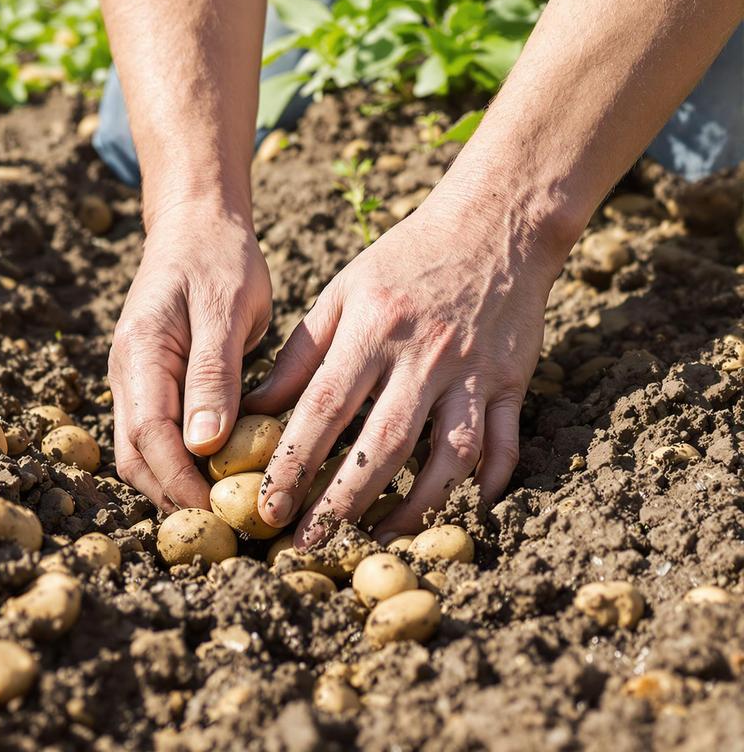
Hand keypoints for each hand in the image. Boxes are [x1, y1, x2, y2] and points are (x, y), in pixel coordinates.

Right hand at [109, 203, 270, 511]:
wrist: (198, 225)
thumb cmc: (218, 259)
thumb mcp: (225, 308)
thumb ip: (213, 375)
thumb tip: (204, 446)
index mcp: (139, 353)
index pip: (149, 436)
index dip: (180, 481)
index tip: (221, 512)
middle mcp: (127, 375)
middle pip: (136, 457)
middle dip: (175, 497)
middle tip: (229, 526)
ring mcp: (135, 383)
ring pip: (143, 454)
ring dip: (178, 486)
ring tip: (230, 510)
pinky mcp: (154, 387)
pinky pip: (160, 438)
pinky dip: (186, 465)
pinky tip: (224, 478)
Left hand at [244, 191, 563, 545]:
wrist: (494, 225)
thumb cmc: (404, 261)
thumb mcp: (342, 292)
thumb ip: (300, 352)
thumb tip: (256, 408)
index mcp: (371, 330)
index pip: (324, 407)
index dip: (294, 462)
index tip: (269, 506)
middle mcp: (422, 356)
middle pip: (383, 444)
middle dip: (344, 501)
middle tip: (312, 543)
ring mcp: (472, 373)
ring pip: (448, 456)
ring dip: (416, 508)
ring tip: (379, 541)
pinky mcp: (512, 383)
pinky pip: (504, 444)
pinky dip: (489, 484)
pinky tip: (464, 513)